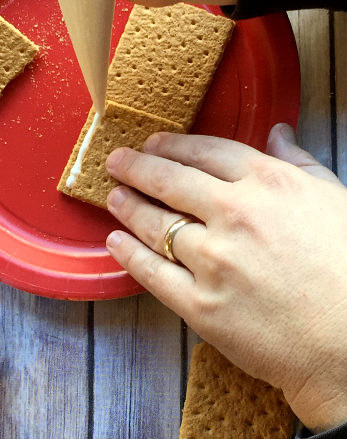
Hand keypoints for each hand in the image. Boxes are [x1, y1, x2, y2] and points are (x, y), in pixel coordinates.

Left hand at [105, 124, 346, 433]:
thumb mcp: (337, 200)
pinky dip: (128, 255)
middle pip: (170, 181)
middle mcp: (235, 216)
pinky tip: (115, 242)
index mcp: (270, 184)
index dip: (173, 146)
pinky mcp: (200, 305)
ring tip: (114, 197)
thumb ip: (301, 163)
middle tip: (117, 162)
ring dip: (128, 207)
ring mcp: (214, 261)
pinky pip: (152, 274)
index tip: (154, 143)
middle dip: (137, 167)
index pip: (207, 152)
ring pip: (156, 225)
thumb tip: (277, 133)